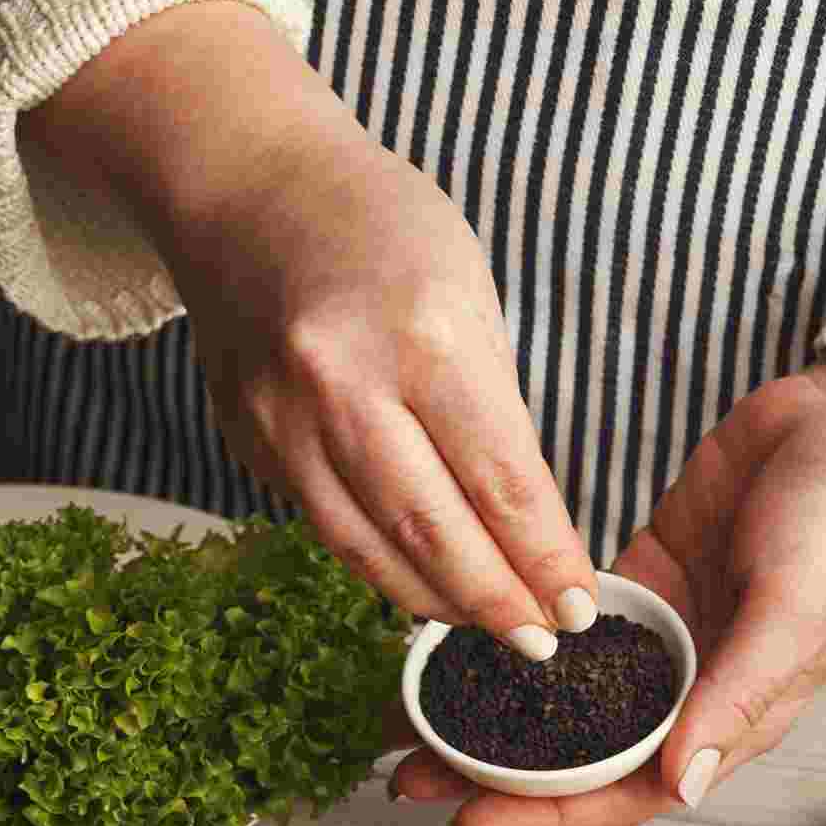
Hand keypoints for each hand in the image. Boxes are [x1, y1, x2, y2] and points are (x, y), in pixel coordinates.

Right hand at [23, 4, 596, 656]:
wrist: (244, 182)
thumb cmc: (381, 226)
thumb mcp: (469, 292)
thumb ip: (493, 410)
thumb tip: (527, 525)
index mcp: (423, 335)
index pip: (502, 483)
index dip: (546, 559)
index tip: (581, 604)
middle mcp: (343, 384)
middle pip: (433, 532)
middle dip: (496, 603)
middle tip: (541, 642)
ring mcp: (283, 418)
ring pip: (368, 549)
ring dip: (437, 603)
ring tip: (488, 628)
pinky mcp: (248, 438)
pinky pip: (325, 526)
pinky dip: (380, 566)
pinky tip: (422, 586)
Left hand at [392, 356, 825, 825]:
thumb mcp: (798, 608)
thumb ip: (738, 693)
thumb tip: (682, 786)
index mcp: (734, 718)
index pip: (631, 792)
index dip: (552, 813)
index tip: (473, 818)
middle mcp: (689, 689)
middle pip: (581, 756)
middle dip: (498, 776)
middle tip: (412, 781)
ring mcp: (661, 634)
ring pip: (561, 696)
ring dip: (493, 712)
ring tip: (412, 723)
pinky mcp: (638, 579)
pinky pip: (562, 622)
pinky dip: (510, 632)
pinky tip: (453, 642)